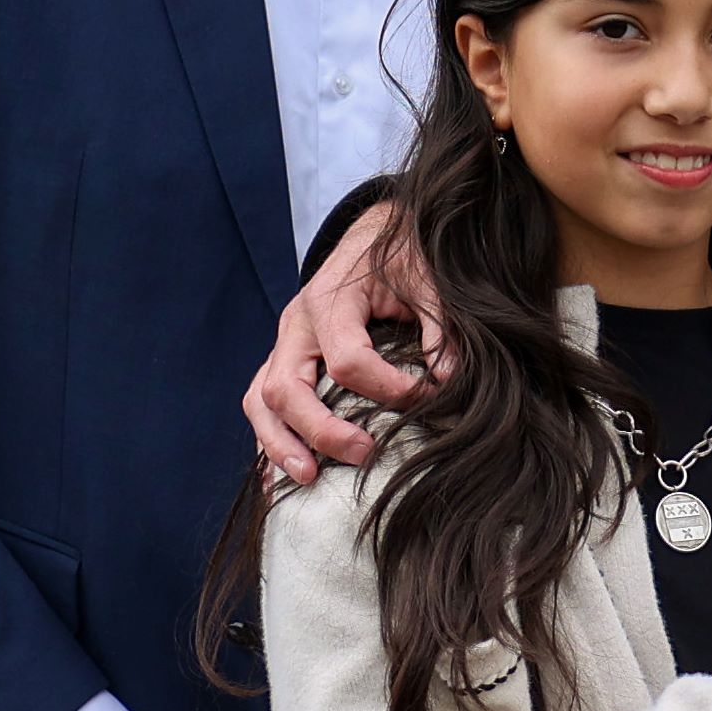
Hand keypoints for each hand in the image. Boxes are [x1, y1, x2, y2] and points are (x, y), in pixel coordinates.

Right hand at [245, 202, 443, 486]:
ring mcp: (284, 344)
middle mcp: (296, 324)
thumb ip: (440, 326)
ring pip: (261, 400)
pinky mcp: (284, 359)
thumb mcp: (427, 279)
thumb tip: (450, 380)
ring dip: (279, 443)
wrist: (376, 232)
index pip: (348, 359)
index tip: (428, 399)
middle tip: (363, 453)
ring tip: (307, 478)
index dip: (390, 389)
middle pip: (286, 386)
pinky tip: (276, 479)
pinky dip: (269, 440)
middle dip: (320, 429)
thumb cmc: (401, 255)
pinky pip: (261, 402)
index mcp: (329, 299)